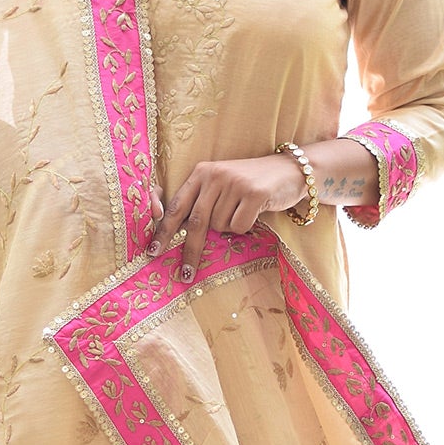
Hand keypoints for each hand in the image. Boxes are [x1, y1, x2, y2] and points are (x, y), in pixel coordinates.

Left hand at [147, 153, 308, 279]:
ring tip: (242, 212)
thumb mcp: (221, 185)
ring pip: (220, 226)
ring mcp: (235, 183)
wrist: (290, 170)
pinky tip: (254, 212)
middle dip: (189, 251)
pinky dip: (245, 227)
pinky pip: (239, 226)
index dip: (163, 230)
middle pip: (196, 222)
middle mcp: (215, 175)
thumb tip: (178, 232)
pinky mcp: (254, 193)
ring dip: (229, 228)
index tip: (153, 251)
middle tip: (184, 274)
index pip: (177, 205)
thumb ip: (202, 201)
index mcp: (202, 172)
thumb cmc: (251, 183)